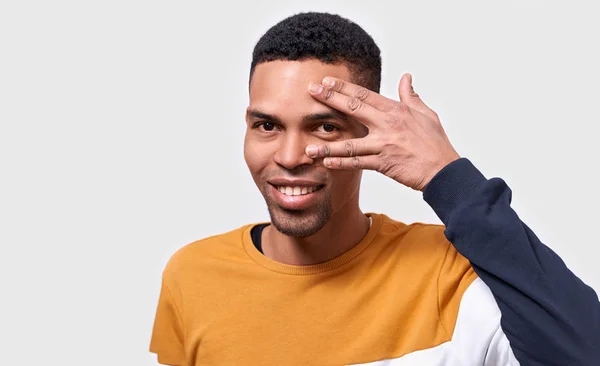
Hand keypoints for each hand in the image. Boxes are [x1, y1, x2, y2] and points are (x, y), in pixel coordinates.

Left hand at [306, 73, 460, 191]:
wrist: (444, 170)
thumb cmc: (436, 143)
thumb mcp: (426, 114)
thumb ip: (410, 96)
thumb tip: (406, 77)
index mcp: (396, 111)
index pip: (364, 95)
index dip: (344, 88)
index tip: (327, 82)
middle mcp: (388, 125)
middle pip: (353, 109)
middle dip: (330, 99)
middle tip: (311, 92)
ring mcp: (384, 145)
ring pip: (350, 144)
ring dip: (327, 145)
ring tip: (308, 147)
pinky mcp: (383, 163)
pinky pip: (357, 163)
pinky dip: (341, 163)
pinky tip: (326, 162)